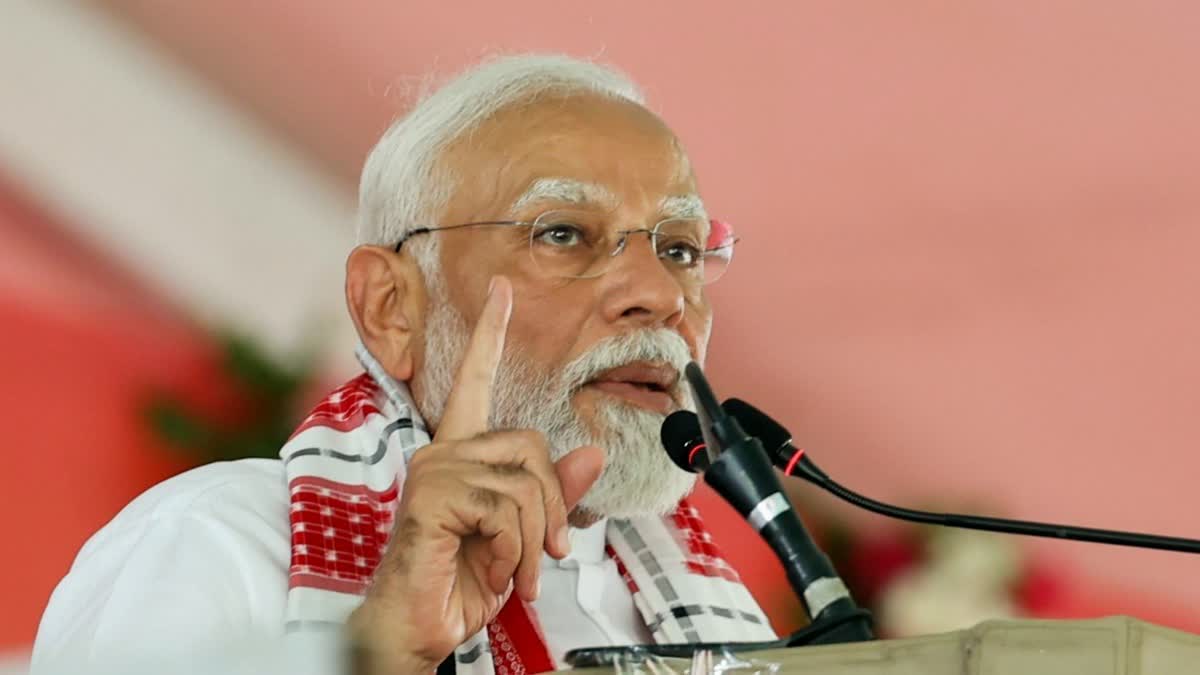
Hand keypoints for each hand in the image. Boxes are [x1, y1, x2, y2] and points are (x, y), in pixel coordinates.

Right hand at [347, 276, 605, 673]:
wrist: (420, 628)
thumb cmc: (461, 582)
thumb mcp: (522, 535)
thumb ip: (553, 493)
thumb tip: (591, 455)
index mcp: (462, 453)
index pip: (477, 381)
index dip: (491, 333)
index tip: (503, 289)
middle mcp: (444, 452)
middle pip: (534, 445)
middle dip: (553, 507)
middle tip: (546, 553)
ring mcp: (436, 470)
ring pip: (527, 482)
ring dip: (534, 540)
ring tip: (515, 570)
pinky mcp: (434, 495)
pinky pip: (508, 509)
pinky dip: (516, 551)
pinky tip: (493, 569)